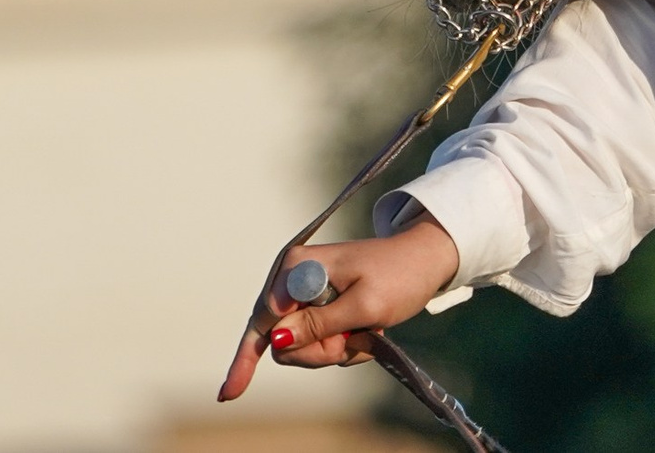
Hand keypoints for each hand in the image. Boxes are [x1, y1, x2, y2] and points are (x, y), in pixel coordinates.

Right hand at [217, 215, 460, 401]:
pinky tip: (365, 333)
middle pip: (280, 340)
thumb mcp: (364, 305)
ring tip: (365, 332)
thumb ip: (320, 323)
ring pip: (299, 346)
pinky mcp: (319, 305)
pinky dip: (342, 345)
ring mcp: (304, 292)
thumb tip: (276, 337)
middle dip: (317, 351)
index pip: (262, 321)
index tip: (230, 394)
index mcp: (297, 267)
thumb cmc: (398, 277)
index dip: (246, 359)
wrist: (424, 262)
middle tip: (353, 341)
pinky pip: (316, 341)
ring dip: (334, 349)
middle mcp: (292, 277)